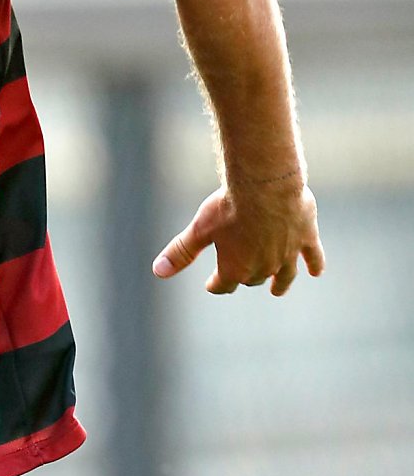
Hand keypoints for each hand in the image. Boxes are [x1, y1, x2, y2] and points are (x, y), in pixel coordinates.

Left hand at [153, 181, 325, 295]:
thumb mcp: (199, 229)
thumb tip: (158, 271)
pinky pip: (313, 256)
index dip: (217, 285)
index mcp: (235, 269)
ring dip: (281, 283)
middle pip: (253, 278)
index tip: (213, 285)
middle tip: (241, 274)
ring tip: (279, 290)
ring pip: (284, 275)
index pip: (224, 284)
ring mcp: (287, 255)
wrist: (265, 185)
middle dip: (246, 277)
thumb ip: (180, 252)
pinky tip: (317, 272)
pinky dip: (315, 264)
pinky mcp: (306, 238)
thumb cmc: (228, 206)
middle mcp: (263, 267)